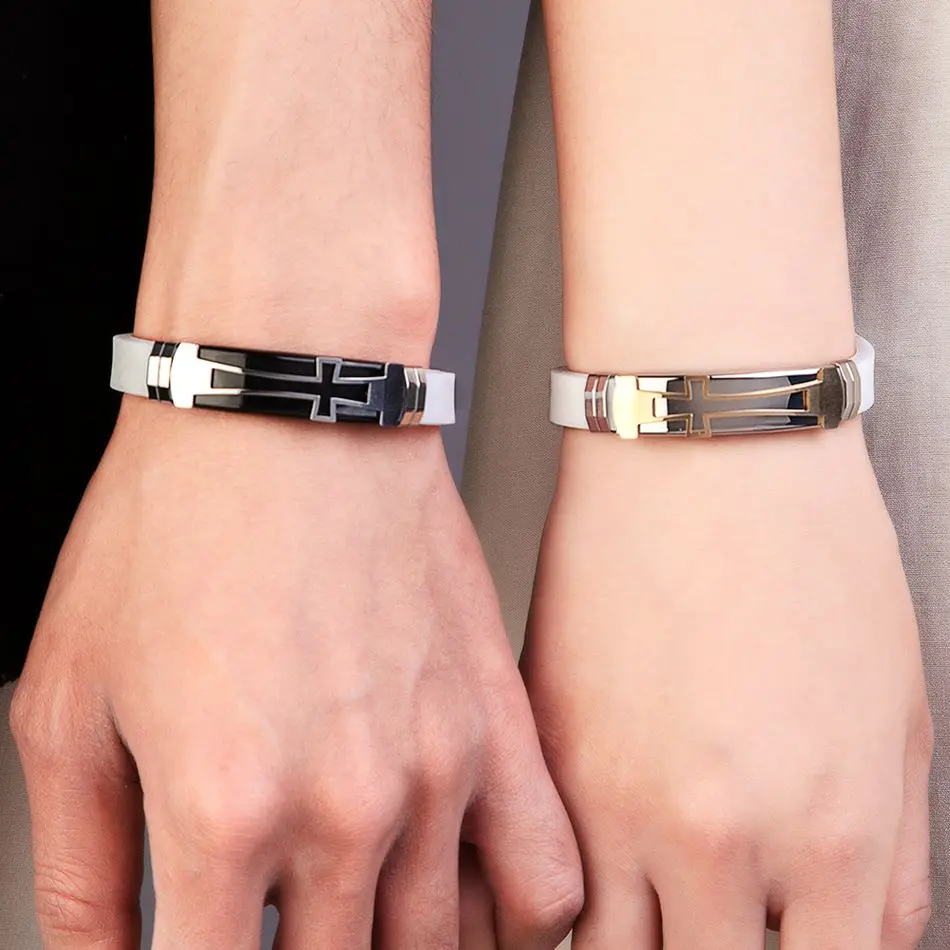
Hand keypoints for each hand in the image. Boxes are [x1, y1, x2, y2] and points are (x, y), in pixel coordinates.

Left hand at [11, 401, 581, 949]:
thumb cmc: (180, 525)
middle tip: (267, 915)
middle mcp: (347, 806)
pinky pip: (543, 881)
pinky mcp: (496, 723)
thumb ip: (80, 869)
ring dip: (385, 947)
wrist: (290, 412)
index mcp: (225, 809)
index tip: (198, 949)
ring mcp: (440, 769)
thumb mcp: (72, 700)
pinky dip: (513, 927)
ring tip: (350, 912)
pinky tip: (464, 907)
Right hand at [523, 423, 932, 949]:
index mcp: (827, 837)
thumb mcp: (900, 716)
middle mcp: (710, 837)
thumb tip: (865, 934)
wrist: (704, 452)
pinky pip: (547, 870)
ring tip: (654, 905)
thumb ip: (891, 858)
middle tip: (718, 927)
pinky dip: (572, 893)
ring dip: (636, 940)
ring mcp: (611, 796)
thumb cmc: (809, 554)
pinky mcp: (547, 748)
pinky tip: (596, 866)